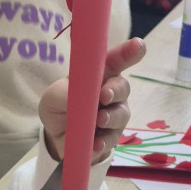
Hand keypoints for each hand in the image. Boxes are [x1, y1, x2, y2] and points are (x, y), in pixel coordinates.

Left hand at [39, 37, 144, 162]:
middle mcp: (112, 92)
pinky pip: (112, 139)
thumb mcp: (52, 97)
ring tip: (99, 120)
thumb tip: (77, 100)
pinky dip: (103, 142)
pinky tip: (95, 144)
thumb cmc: (59, 107)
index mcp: (98, 75)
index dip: (127, 52)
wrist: (56, 137)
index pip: (115, 60)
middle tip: (105, 95)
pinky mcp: (110, 138)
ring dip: (111, 117)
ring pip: (121, 114)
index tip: (137, 45)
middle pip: (122, 86)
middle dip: (115, 89)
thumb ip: (63, 93)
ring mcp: (115, 115)